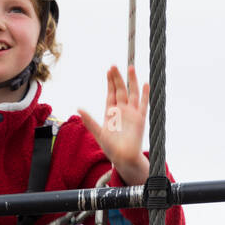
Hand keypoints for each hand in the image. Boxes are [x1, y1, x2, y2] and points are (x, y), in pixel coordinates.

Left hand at [78, 65, 149, 180]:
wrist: (124, 159)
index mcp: (111, 113)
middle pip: (120, 90)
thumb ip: (89, 121)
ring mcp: (132, 114)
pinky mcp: (141, 119)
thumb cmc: (111, 148)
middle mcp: (122, 111)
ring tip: (131, 67)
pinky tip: (145, 84)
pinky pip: (144, 104)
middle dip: (118, 78)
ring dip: (132, 81)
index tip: (109, 70)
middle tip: (115, 65)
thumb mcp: (98, 133)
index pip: (110, 93)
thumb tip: (79, 108)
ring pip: (133, 93)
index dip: (110, 82)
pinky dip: (145, 94)